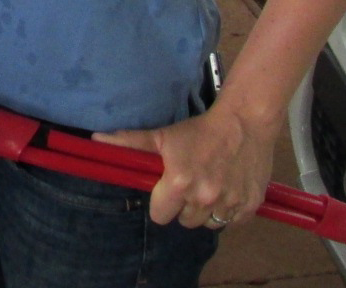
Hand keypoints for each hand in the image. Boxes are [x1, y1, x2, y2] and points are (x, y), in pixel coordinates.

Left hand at [96, 102, 276, 229]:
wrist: (244, 121)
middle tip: (191, 184)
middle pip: (185, 221)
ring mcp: (229, 205)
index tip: (167, 190)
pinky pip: (233, 222)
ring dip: (207, 210)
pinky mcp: (251, 207)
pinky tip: (228, 189)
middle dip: (184, 206)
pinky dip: (230, 211)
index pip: (160, 216)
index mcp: (179, 183)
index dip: (161, 203)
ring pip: (209, 224)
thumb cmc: (200, 130)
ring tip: (210, 185)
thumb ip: (130, 143)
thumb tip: (95, 140)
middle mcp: (204, 199)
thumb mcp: (162, 136)